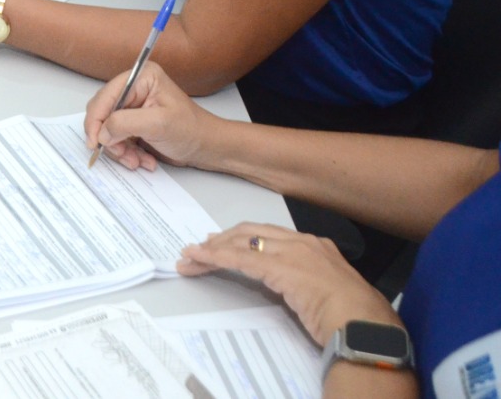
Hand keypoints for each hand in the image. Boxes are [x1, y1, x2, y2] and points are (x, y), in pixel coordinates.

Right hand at [83, 61, 218, 171]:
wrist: (207, 148)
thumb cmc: (191, 130)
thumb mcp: (158, 124)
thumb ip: (125, 123)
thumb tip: (101, 133)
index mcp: (141, 78)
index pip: (106, 95)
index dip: (96, 119)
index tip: (94, 141)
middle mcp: (134, 89)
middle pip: (104, 113)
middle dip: (111, 138)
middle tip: (121, 154)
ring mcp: (133, 108)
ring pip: (108, 130)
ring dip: (121, 149)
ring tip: (136, 160)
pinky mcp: (133, 124)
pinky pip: (117, 140)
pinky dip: (127, 153)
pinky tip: (143, 159)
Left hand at [178, 223, 402, 344]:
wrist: (366, 325)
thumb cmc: (355, 316)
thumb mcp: (328, 291)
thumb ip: (307, 282)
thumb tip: (292, 289)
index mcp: (316, 245)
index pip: (268, 235)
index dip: (242, 238)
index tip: (222, 243)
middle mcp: (301, 242)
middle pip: (250, 233)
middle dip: (222, 240)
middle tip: (201, 248)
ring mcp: (290, 252)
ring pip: (240, 243)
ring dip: (211, 250)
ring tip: (191, 257)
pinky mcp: (278, 268)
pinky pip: (239, 259)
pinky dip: (215, 258)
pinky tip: (201, 260)